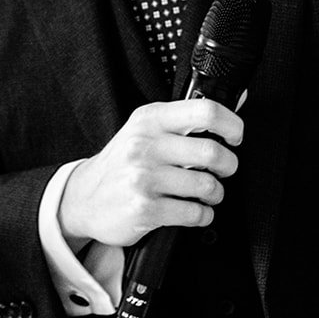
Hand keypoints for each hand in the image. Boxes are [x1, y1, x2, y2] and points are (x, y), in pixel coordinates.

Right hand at [58, 99, 242, 247]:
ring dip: (215, 194)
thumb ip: (184, 119)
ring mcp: (143, 178)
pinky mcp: (145, 208)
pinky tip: (193, 211)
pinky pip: (194, 213)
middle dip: (228, 166)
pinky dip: (202, 215)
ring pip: (207, 185)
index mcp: (150, 120)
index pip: (204, 111)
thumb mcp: (144, 131)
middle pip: (212, 152)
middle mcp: (145, 145)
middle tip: (223, 170)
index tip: (234, 136)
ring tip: (206, 193)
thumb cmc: (121, 164)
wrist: (83, 198)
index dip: (231, 124)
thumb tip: (236, 102)